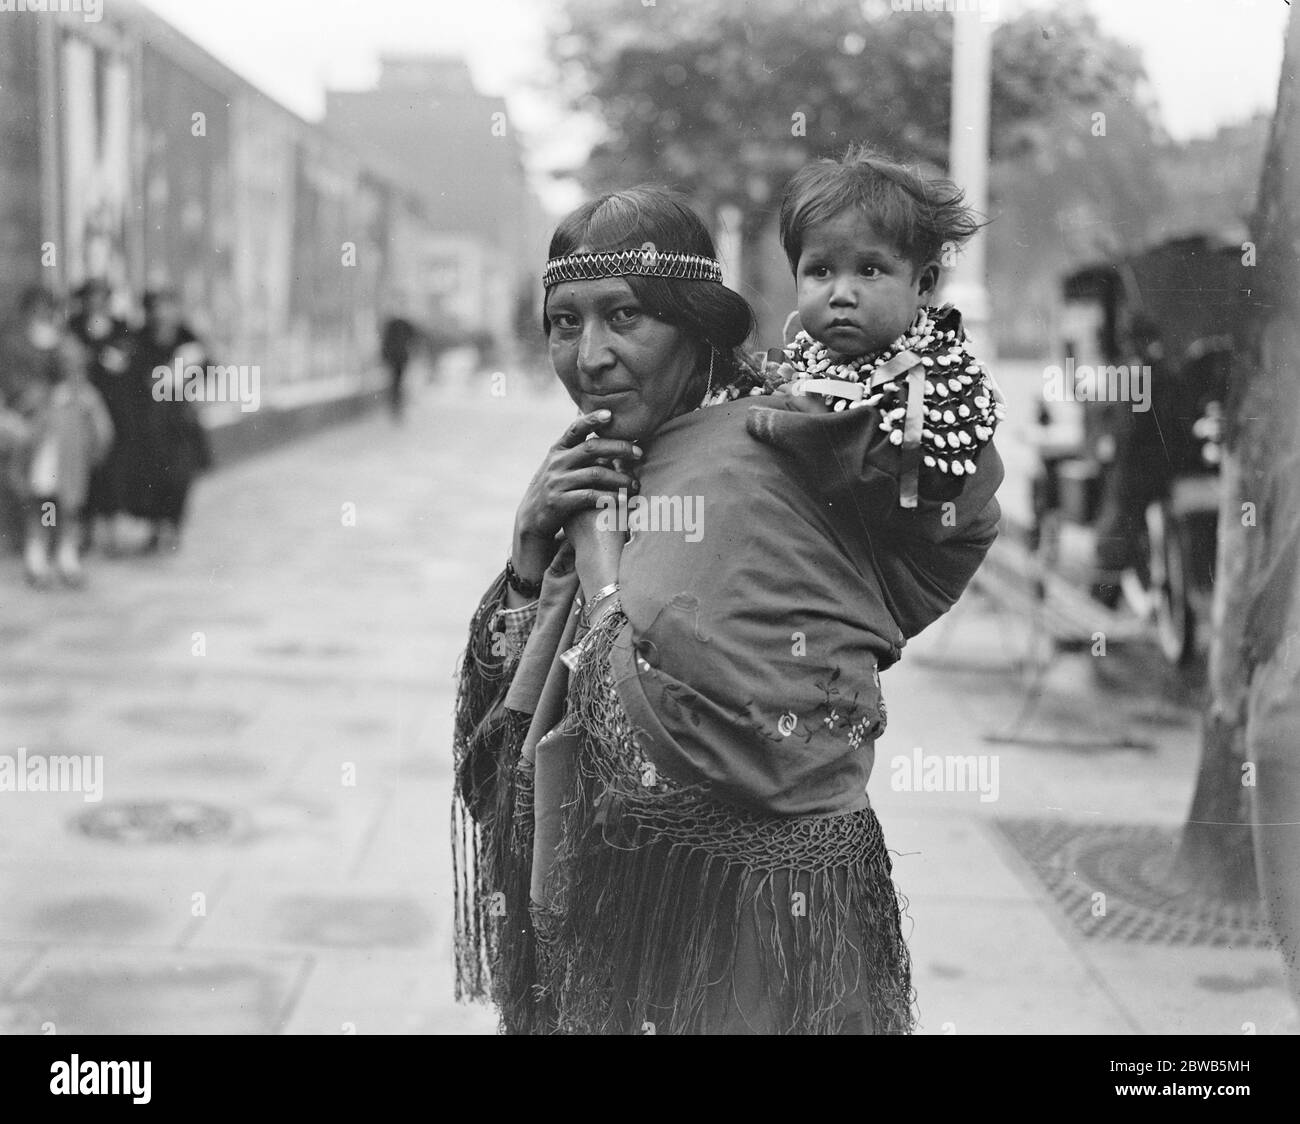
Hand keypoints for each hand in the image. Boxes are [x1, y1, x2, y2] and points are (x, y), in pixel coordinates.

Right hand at [511, 409, 640, 583]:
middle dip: (619, 448)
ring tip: (635, 485)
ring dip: (619, 478)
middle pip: (592, 448)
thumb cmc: (556, 485)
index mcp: (558, 449)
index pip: (575, 428)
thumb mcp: (560, 463)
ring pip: (595, 474)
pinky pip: (589, 496)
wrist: (532, 517)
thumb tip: (605, 426)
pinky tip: (622, 500)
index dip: (592, 419)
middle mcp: (557, 462)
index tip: (610, 414)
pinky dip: (608, 497)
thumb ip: (579, 449)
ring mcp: (557, 481)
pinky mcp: (559, 501)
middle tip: (639, 454)